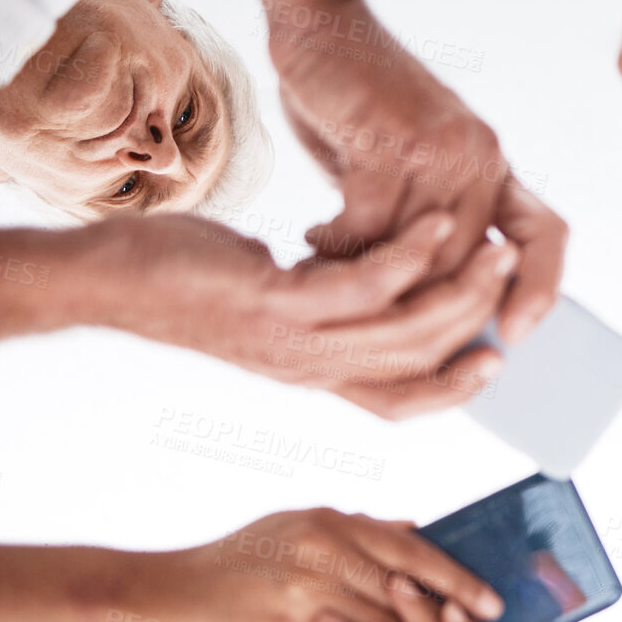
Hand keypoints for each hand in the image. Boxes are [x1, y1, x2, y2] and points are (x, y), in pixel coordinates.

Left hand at [86, 210, 515, 416]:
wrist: (106, 281)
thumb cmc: (189, 282)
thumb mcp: (270, 303)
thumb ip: (324, 305)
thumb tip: (374, 287)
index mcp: (315, 373)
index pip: (404, 400)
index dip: (456, 387)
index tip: (500, 354)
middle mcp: (312, 368)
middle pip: (420, 363)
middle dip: (478, 320)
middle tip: (516, 274)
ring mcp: (294, 341)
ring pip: (405, 328)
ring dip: (461, 288)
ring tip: (497, 247)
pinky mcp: (274, 304)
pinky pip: (363, 284)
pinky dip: (410, 254)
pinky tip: (437, 220)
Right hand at [140, 509, 502, 621]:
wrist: (158, 597)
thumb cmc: (232, 565)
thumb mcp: (293, 529)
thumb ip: (356, 531)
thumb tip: (417, 529)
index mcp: (328, 519)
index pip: (410, 549)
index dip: (456, 578)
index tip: (493, 602)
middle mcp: (319, 546)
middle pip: (405, 592)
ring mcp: (299, 589)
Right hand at [270, 0, 565, 341]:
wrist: (321, 24)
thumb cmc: (361, 109)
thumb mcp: (412, 168)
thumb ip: (432, 221)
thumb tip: (437, 302)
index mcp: (495, 168)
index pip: (548, 235)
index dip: (543, 289)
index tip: (515, 335)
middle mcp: (481, 157)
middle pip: (470, 266)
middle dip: (420, 303)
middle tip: (373, 317)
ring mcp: (442, 147)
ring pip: (421, 251)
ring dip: (371, 276)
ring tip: (331, 278)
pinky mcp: (393, 138)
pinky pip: (371, 223)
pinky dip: (338, 242)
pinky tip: (314, 235)